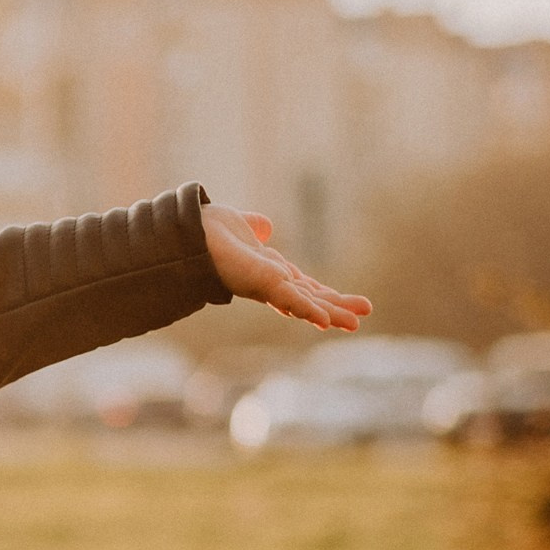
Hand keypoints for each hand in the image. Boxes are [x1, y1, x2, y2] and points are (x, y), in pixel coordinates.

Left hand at [201, 203, 370, 334]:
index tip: (347, 304)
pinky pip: (288, 299)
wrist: (186, 230)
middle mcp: (268, 282)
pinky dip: (306, 309)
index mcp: (268, 270)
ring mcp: (265, 285)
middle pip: (309, 298)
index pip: (303, 286)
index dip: (325, 294)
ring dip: (329, 313)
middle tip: (362, 317)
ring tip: (354, 324)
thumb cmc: (206, 231)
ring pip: (303, 303)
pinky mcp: (260, 283)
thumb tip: (265, 226)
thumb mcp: (240, 226)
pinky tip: (324, 320)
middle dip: (336, 308)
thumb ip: (254, 228)